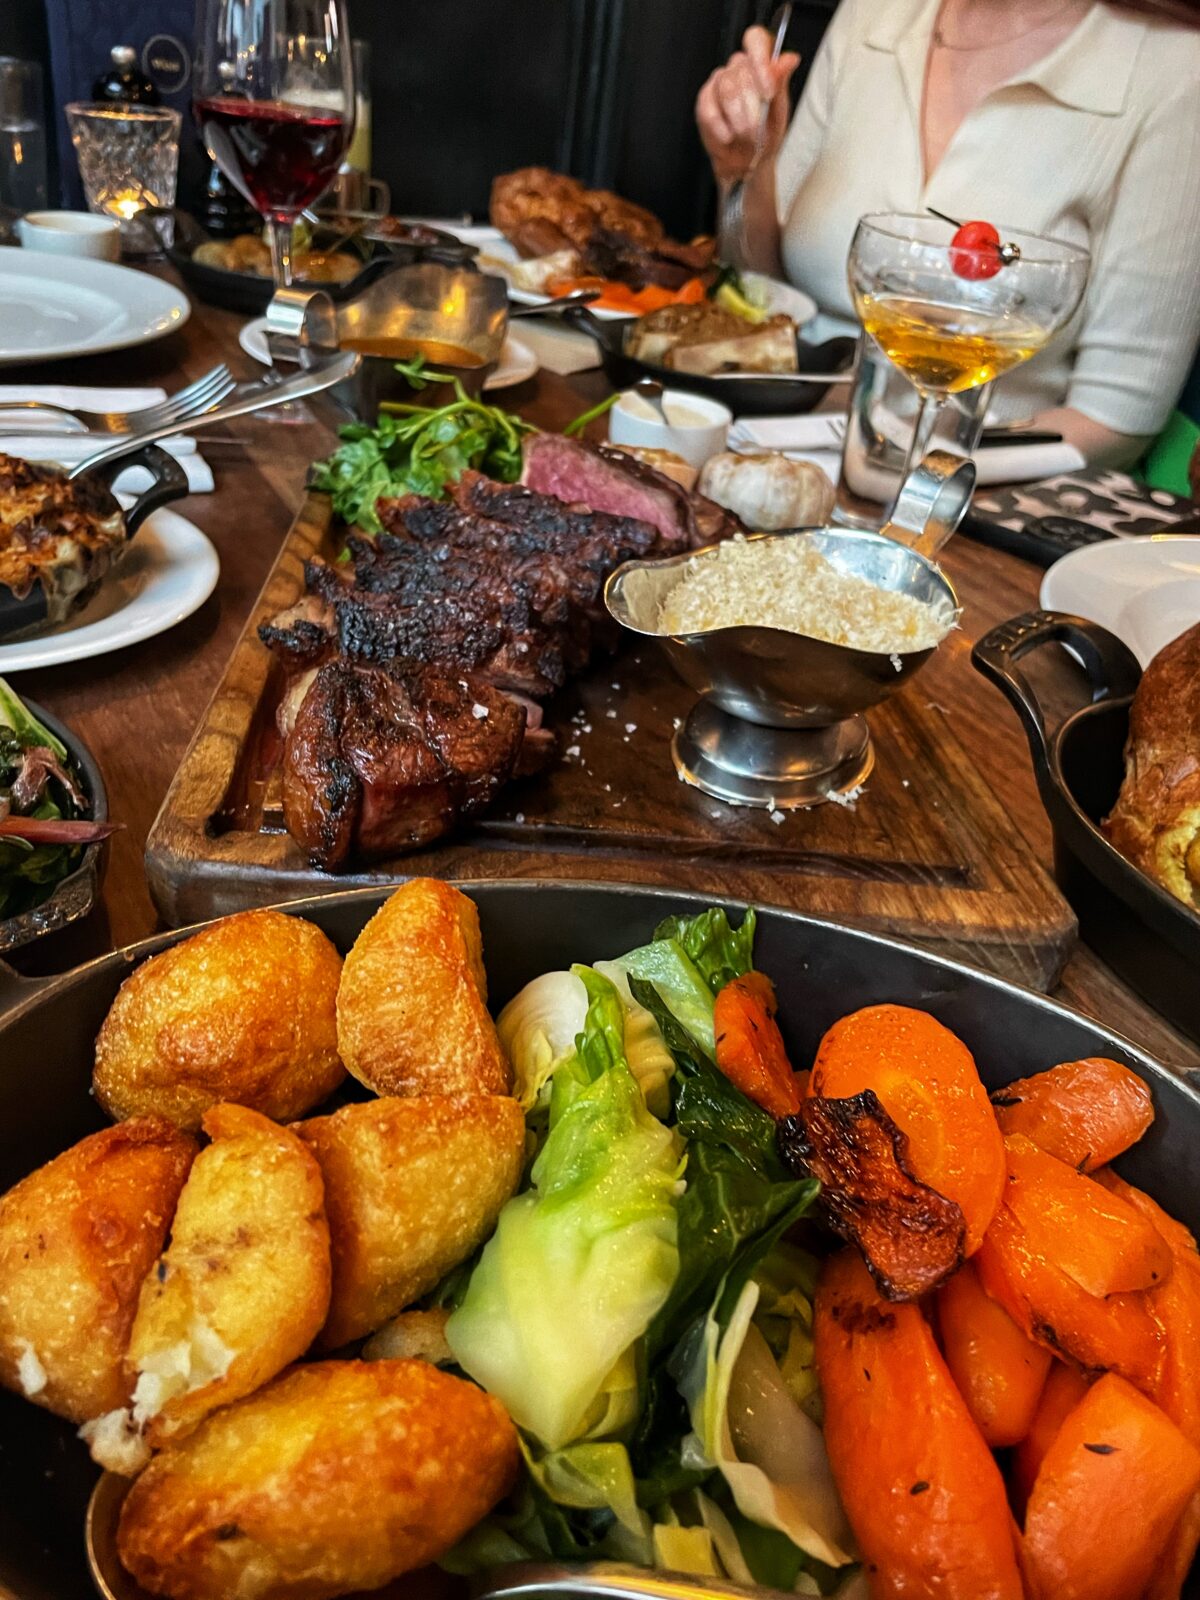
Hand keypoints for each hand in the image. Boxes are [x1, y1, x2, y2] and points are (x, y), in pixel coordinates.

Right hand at [696, 25, 799, 186]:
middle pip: (741, 70)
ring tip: (745, 135)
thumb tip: (789, 59)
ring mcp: (719, 83)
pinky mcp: (704, 101)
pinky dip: (721, 126)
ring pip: (726, 88)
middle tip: (758, 128)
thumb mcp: (780, 111)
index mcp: (759, 64)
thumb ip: (781, 83)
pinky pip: (709, 108)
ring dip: (739, 118)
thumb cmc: (766, 135)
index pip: (755, 40)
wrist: (748, 162)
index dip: (760, 60)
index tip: (768, 89)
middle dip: (753, 105)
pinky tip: (728, 136)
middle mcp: (738, 69)